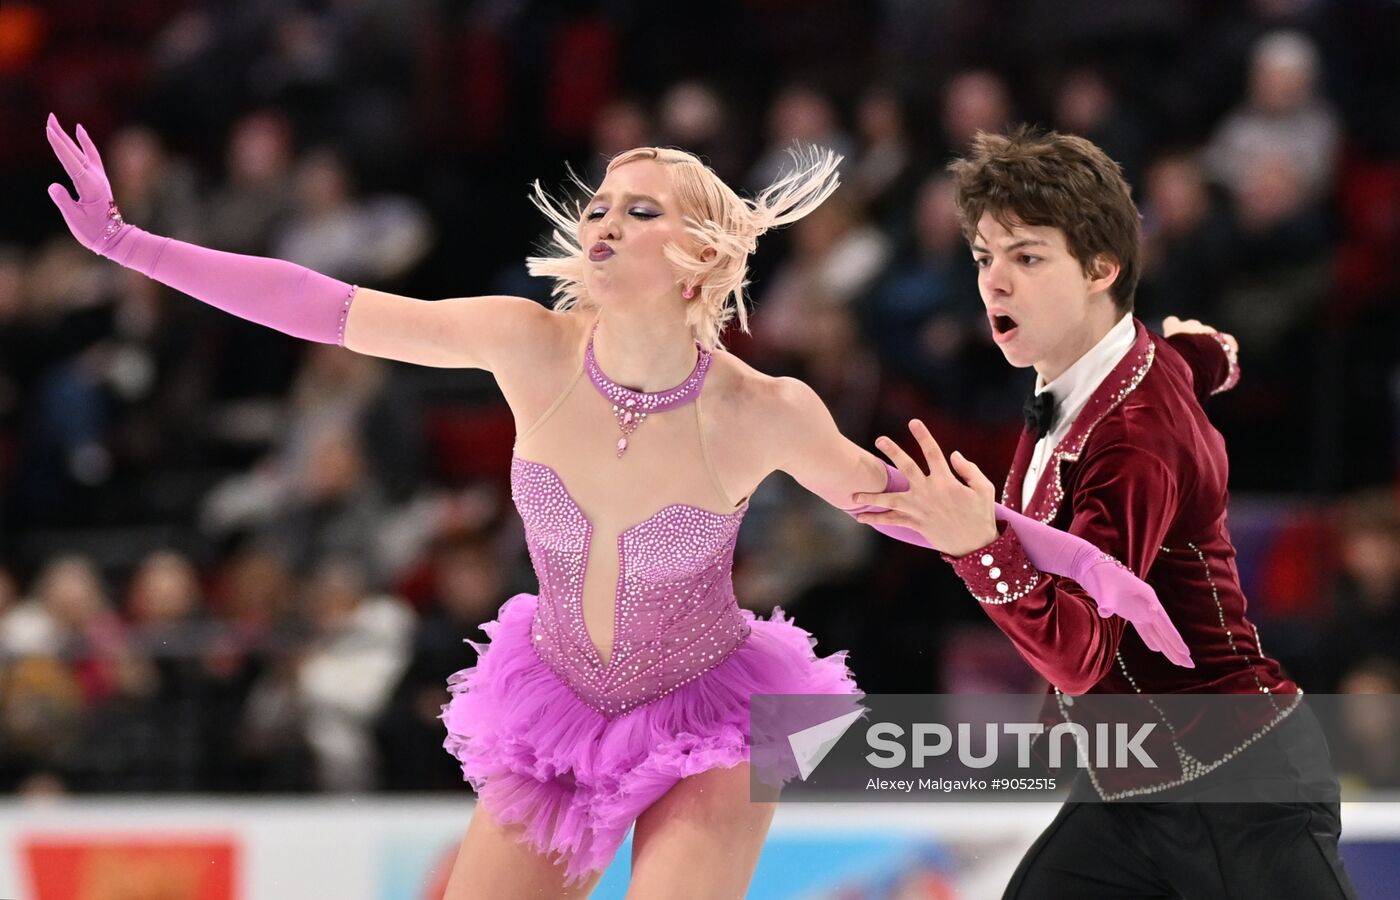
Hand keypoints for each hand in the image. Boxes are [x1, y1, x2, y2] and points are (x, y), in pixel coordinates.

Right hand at [45, 113, 125, 253]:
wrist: (115, 238)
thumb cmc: (94, 232)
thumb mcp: (76, 219)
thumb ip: (64, 202)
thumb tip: (53, 187)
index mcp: (88, 186)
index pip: (70, 161)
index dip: (59, 145)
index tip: (50, 130)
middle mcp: (95, 177)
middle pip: (74, 152)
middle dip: (61, 134)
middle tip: (49, 117)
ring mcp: (99, 177)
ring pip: (81, 151)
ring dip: (69, 136)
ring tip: (57, 121)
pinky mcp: (99, 179)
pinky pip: (92, 156)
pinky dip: (85, 143)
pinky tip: (80, 131)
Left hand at [851, 419, 997, 555]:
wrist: (976, 545)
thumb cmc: (981, 514)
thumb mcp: (984, 488)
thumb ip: (969, 469)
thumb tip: (953, 453)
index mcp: (946, 481)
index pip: (933, 453)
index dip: (923, 436)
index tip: (913, 422)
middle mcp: (929, 492)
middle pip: (907, 467)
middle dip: (893, 452)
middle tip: (880, 439)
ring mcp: (919, 508)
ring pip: (890, 499)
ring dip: (871, 496)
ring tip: (854, 494)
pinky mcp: (915, 523)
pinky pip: (892, 521)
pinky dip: (876, 519)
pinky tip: (859, 517)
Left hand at [1078, 558, 1194, 668]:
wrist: (1097, 567)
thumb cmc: (1103, 578)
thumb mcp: (1105, 590)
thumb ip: (1107, 602)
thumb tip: (1104, 611)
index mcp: (1148, 598)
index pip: (1164, 623)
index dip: (1174, 638)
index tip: (1185, 652)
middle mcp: (1149, 605)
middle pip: (1166, 630)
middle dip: (1177, 648)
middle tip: (1190, 665)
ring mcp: (1141, 609)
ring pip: (1157, 631)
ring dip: (1167, 647)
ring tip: (1179, 662)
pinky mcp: (1132, 612)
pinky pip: (1145, 628)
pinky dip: (1151, 639)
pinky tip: (1157, 649)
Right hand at [1163, 315, 1236, 358]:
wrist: (1196, 361)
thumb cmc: (1174, 359)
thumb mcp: (1161, 358)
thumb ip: (1160, 357)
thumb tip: (1146, 373)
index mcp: (1175, 328)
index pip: (1171, 321)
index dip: (1172, 330)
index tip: (1171, 338)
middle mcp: (1192, 325)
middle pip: (1191, 326)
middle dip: (1191, 336)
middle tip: (1188, 352)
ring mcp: (1208, 330)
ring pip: (1208, 333)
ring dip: (1208, 342)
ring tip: (1206, 356)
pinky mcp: (1223, 338)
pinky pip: (1228, 340)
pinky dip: (1228, 345)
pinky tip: (1230, 352)